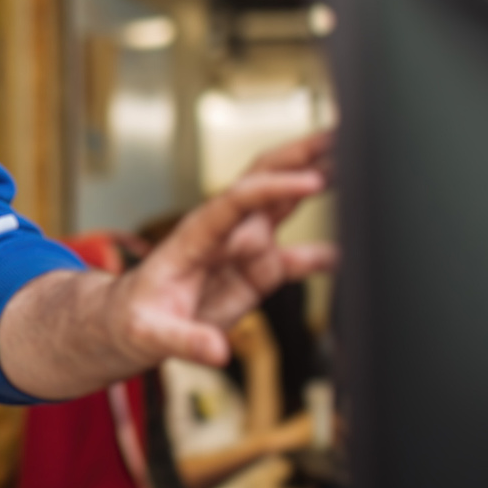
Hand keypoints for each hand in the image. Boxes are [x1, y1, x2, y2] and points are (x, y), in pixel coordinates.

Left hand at [111, 131, 335, 368]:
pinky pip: (297, 258)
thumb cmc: (132, 318)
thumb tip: (216, 351)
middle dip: (299, 155)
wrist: (131, 326)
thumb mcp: (147, 332)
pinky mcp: (259, 272)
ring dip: (316, 182)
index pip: (237, 200)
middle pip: (264, 180)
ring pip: (284, 205)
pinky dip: (324, 253)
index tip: (311, 181)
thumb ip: (183, 340)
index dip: (274, 187)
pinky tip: (350, 249)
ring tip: (356, 164)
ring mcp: (244, 249)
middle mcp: (224, 233)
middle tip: (340, 135)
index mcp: (195, 235)